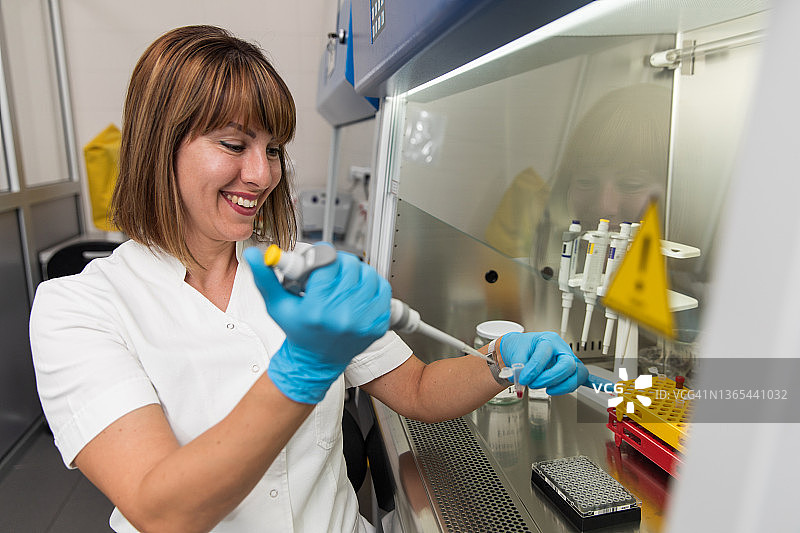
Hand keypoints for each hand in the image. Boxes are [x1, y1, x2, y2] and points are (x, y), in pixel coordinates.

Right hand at [244, 245, 390, 403]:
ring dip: (357, 273)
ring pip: (369, 275)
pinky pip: (383, 291)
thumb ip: (265, 277)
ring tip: (344, 281)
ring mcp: (363, 322)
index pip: (330, 263)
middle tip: (331, 271)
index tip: (321, 261)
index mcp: (317, 310)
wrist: (316, 362)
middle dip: (340, 264)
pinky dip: (373, 286)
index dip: (324, 257)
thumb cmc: (298, 332)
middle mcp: (342, 317)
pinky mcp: (378, 325)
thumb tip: (255, 254)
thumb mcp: (276, 305)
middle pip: (351, 266)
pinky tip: (358, 291)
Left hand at [496, 332, 587, 394]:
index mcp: (548, 340)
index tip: (523, 379)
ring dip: (562, 386)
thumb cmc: (521, 348)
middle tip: (534, 385)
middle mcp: (561, 349)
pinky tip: (603, 387)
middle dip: (550, 378)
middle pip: (567, 364)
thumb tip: (521, 377)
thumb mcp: (514, 351)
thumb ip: (518, 364)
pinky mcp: (571, 370)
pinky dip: (595, 383)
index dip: (533, 369)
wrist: (522, 349)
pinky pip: (583, 377)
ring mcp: (569, 359)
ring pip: (577, 374)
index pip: (545, 354)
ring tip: (545, 389)